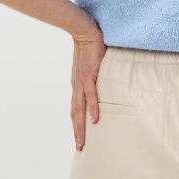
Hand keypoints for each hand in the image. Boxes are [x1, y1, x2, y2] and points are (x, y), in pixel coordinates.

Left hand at [70, 13, 106, 150]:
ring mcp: (82, 81)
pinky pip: (92, 96)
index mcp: (77, 84)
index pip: (75, 107)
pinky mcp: (89, 75)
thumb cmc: (90, 46)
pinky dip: (93, 108)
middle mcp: (77, 86)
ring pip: (80, 109)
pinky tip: (96, 119)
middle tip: (80, 148)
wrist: (85, 31)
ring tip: (83, 141)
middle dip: (77, 131)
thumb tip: (103, 80)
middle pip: (75, 113)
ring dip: (81, 127)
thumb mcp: (91, 65)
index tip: (79, 137)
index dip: (76, 123)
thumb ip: (94, 74)